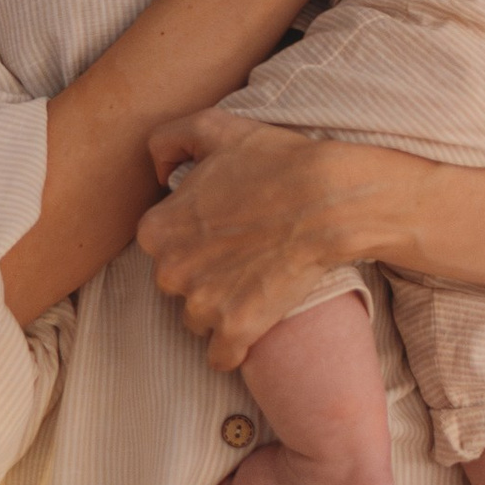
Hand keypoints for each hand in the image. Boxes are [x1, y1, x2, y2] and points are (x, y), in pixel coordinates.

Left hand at [136, 118, 389, 369]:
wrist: (328, 200)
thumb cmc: (274, 161)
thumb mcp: (213, 127)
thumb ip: (168, 139)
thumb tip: (157, 171)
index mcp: (156, 229)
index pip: (161, 247)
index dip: (191, 239)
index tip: (221, 233)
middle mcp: (169, 271)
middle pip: (177, 285)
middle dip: (203, 276)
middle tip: (241, 256)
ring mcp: (201, 304)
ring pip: (197, 320)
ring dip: (220, 310)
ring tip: (252, 284)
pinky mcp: (234, 330)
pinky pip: (220, 357)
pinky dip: (233, 349)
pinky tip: (250, 331)